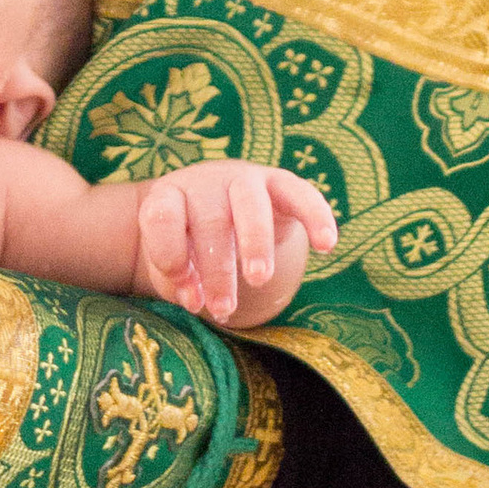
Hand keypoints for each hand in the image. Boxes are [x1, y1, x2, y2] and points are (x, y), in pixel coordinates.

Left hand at [134, 161, 336, 323]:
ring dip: (255, 243)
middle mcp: (205, 182)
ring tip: (258, 279)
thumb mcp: (178, 260)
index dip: (171, 258)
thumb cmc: (190, 241)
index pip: (162, 218)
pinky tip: (326, 245)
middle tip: (223, 308)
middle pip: (210, 221)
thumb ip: (182, 282)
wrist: (218, 204)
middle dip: (217, 269)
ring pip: (250, 204)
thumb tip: (197, 301)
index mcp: (170, 196)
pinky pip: (301, 193)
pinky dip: (316, 216)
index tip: (188, 297)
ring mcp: (244, 179)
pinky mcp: (280, 182)